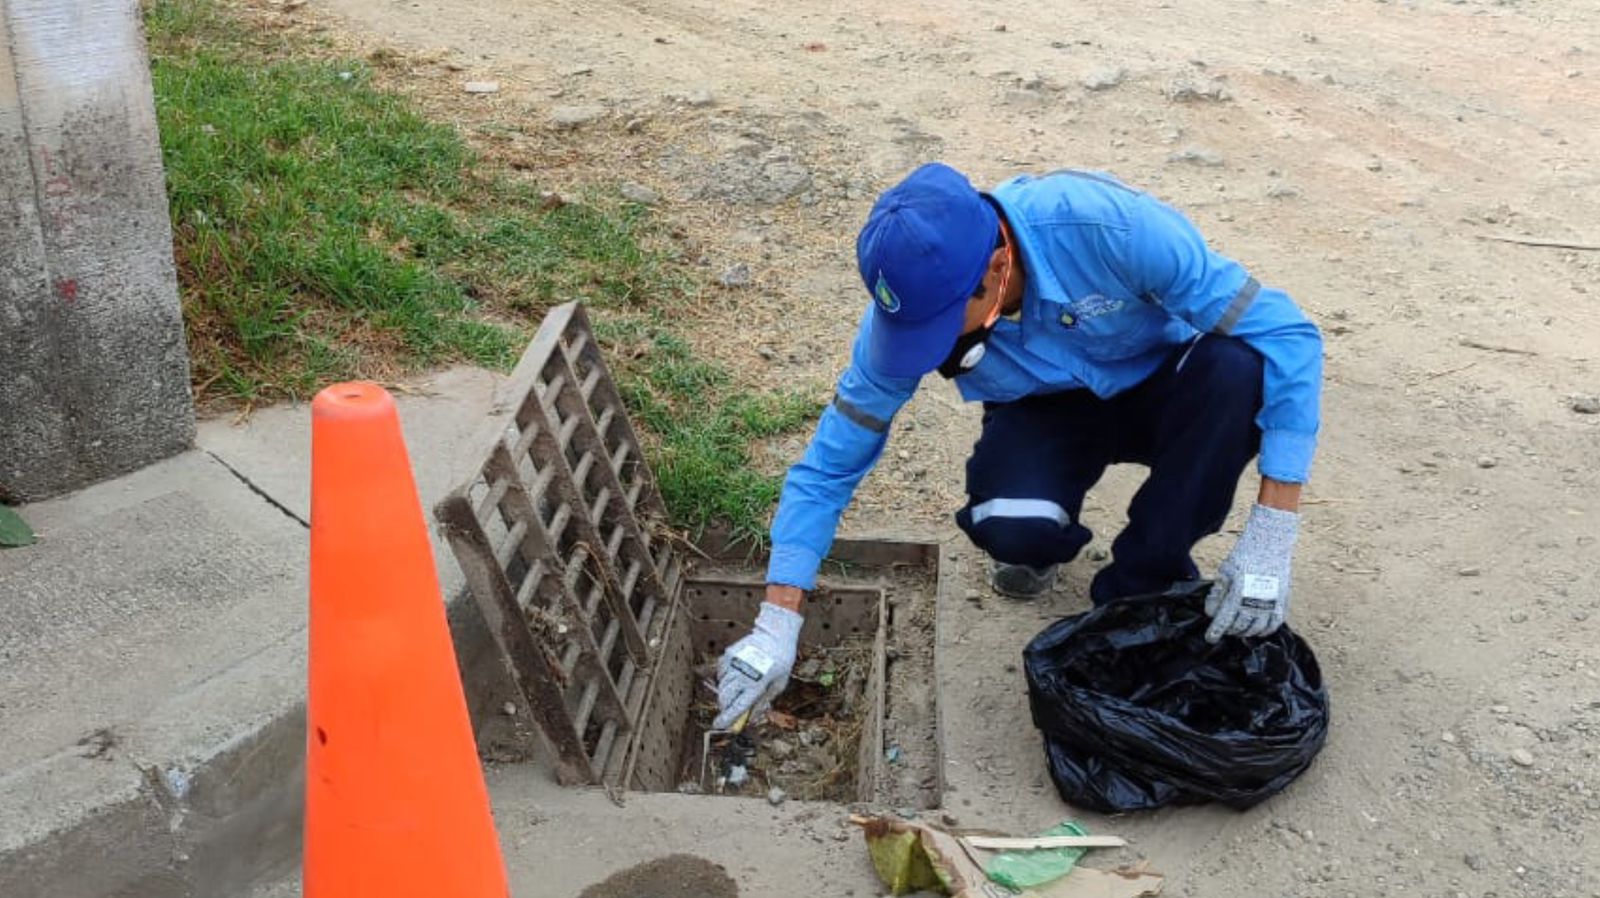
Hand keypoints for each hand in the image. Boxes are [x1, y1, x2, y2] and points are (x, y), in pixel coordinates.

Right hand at [714, 602, 803, 728]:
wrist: (775, 632)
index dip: (728, 719)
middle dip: (725, 707)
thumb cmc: (781, 659)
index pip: (737, 707)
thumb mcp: (779, 683)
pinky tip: (735, 676)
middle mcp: (742, 675)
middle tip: (731, 709)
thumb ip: (764, 700)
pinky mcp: (729, 654)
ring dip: (726, 693)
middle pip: (725, 698)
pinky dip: (724, 678)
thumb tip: (752, 715)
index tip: (719, 725)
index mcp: (756, 684)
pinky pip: (721, 672)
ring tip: (738, 690)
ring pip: (721, 686)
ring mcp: (733, 664)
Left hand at [1205, 504, 1298, 641]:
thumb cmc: (1244, 555)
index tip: (1209, 638)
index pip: (1225, 621)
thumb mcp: (1224, 572)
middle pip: (1240, 627)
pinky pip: (1275, 624)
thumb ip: (1217, 593)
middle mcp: (1255, 603)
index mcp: (1238, 595)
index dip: (1215, 632)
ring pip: (1257, 629)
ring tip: (1239, 630)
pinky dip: (1265, 630)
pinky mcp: (1282, 601)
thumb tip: (1211, 612)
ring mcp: (1271, 603)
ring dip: (1246, 632)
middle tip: (1225, 629)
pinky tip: (1258, 629)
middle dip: (1230, 630)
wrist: (1269, 544)